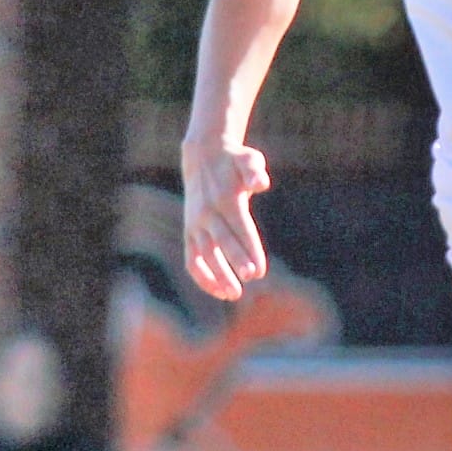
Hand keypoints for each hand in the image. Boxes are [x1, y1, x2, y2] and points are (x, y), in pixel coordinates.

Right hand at [181, 137, 273, 300]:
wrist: (203, 156)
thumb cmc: (234, 161)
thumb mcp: (248, 159)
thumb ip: (254, 171)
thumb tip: (261, 183)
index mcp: (225, 198)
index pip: (239, 228)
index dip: (249, 249)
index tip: (259, 270)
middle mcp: (207, 213)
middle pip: (221, 242)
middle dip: (235, 261)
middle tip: (251, 278)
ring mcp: (195, 224)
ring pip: (204, 254)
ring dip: (218, 275)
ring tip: (235, 294)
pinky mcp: (190, 232)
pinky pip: (192, 259)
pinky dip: (202, 276)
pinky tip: (220, 292)